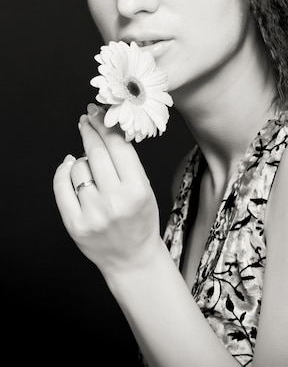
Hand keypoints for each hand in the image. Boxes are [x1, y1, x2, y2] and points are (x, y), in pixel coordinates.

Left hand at [53, 104, 160, 275]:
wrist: (131, 258)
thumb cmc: (140, 218)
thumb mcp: (144, 187)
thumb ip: (127, 162)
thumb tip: (104, 129)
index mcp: (137, 189)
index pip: (118, 146)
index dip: (105, 124)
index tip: (97, 111)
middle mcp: (115, 201)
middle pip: (95, 152)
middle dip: (89, 129)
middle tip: (86, 118)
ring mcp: (93, 213)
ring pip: (78, 167)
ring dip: (82, 160)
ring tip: (90, 166)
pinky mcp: (75, 224)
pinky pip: (62, 186)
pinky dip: (64, 172)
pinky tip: (69, 166)